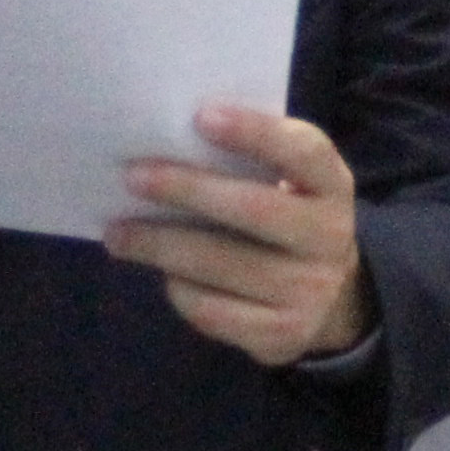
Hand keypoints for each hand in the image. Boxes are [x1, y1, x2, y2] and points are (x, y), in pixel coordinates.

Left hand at [108, 101, 376, 365]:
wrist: (329, 301)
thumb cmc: (285, 222)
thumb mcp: (287, 188)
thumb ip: (246, 166)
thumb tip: (163, 151)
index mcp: (332, 186)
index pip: (304, 152)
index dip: (255, 132)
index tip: (200, 116)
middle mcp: (330, 237)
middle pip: (254, 209)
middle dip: (186, 189)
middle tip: (132, 177)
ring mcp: (310, 290)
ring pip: (222, 264)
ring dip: (160, 245)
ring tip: (118, 234)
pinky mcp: (283, 334)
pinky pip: (213, 310)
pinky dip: (179, 289)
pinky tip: (164, 274)